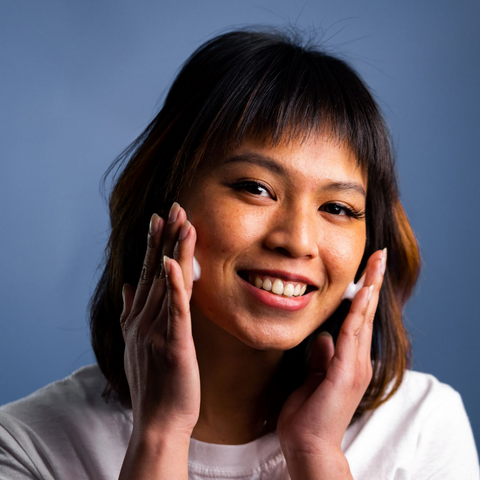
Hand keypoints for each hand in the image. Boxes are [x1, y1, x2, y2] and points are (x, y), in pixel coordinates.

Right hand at [120, 202, 200, 438]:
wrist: (158, 421)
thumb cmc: (153, 383)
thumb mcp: (136, 344)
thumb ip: (131, 312)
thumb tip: (127, 286)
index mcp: (138, 319)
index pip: (147, 273)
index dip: (153, 245)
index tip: (159, 218)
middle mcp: (143, 320)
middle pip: (155, 271)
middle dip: (164, 238)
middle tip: (173, 207)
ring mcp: (155, 331)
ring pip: (167, 284)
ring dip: (174, 251)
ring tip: (182, 222)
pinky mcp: (172, 345)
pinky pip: (174, 310)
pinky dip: (172, 285)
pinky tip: (172, 262)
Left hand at [277, 249, 386, 476]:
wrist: (308, 446)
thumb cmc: (307, 415)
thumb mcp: (312, 378)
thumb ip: (321, 357)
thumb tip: (323, 338)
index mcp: (349, 361)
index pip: (359, 320)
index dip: (363, 293)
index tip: (366, 270)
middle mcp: (357, 361)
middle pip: (367, 314)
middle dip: (373, 283)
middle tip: (379, 256)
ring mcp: (354, 367)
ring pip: (363, 320)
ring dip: (369, 290)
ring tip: (375, 264)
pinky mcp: (345, 373)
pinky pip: (351, 336)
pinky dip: (357, 313)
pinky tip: (361, 293)